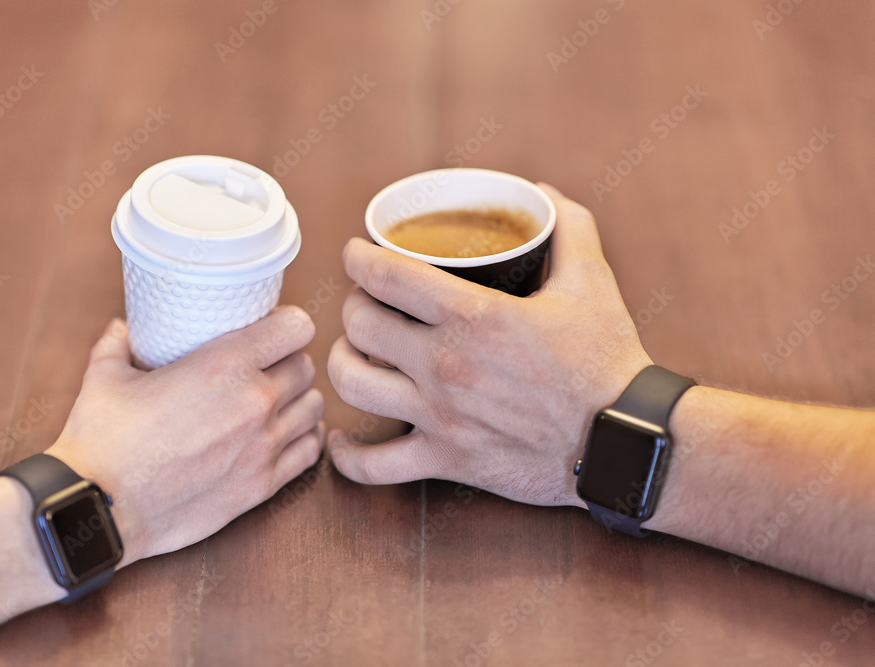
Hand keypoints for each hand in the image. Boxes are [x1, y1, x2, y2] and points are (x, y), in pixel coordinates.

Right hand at [45, 306, 324, 566]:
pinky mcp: (263, 485)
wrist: (99, 509)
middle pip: (307, 367)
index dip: (287, 324)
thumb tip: (122, 327)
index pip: (296, 328)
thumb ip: (119, 344)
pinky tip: (285, 435)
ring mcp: (264, 446)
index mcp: (225, 364)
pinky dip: (303, 439)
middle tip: (267, 366)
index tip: (270, 329)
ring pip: (314, 408)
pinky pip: (310, 452)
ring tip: (277, 400)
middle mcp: (255, 401)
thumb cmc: (102, 440)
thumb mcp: (106, 376)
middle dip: (289, 361)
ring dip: (299, 399)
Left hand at [327, 184, 650, 506]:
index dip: (358, 258)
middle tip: (366, 304)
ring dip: (341, 364)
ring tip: (354, 355)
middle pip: (360, 325)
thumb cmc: (607, 361)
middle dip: (354, 306)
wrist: (625, 442)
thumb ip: (568, 227)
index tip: (355, 255)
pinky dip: (347, 455)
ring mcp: (440, 416)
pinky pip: (374, 466)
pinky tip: (340, 439)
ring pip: (352, 385)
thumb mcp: (593, 282)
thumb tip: (541, 193)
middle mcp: (445, 364)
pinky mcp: (446, 460)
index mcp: (474, 316)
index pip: (387, 275)